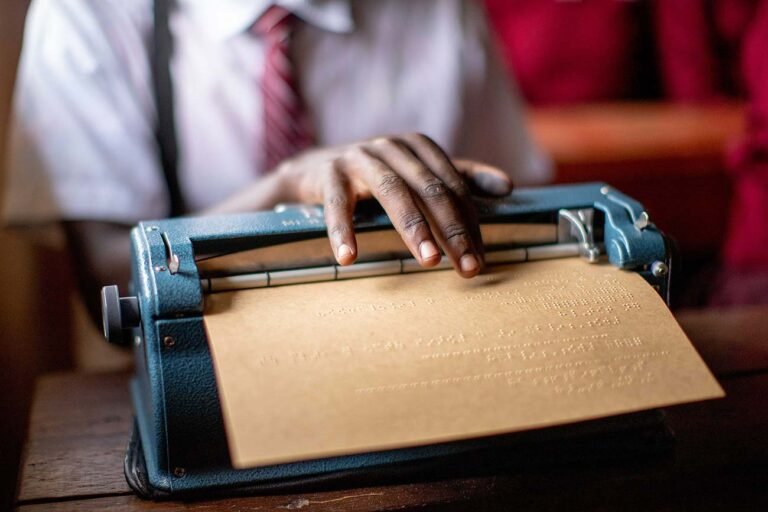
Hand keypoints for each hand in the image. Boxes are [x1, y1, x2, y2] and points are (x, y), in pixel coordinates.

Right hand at [274, 133, 512, 277]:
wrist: (310, 171)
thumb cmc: (373, 177)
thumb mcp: (417, 173)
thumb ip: (461, 178)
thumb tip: (508, 187)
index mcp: (419, 147)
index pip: (454, 187)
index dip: (470, 224)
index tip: (481, 259)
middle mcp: (393, 147)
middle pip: (431, 190)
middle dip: (453, 231)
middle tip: (468, 267)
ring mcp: (360, 157)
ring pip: (393, 193)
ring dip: (413, 229)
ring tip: (429, 262)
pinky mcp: (329, 173)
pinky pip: (339, 204)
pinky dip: (343, 231)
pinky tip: (349, 257)